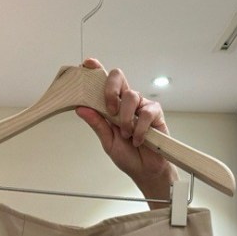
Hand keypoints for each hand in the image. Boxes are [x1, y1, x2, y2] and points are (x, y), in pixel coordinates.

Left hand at [76, 59, 177, 207]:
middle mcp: (126, 102)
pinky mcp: (155, 113)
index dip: (96, 70)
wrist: (145, 171)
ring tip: (126, 135)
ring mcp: (141, 105)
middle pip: (118, 77)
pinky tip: (137, 139)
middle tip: (110, 110)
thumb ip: (97, 123)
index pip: (104, 82)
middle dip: (110, 90)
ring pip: (131, 96)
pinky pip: (145, 113)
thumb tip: (81, 108)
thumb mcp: (108, 141)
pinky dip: (139, 129)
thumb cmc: (128, 156)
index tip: (88, 64)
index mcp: (113, 105)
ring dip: (125, 118)